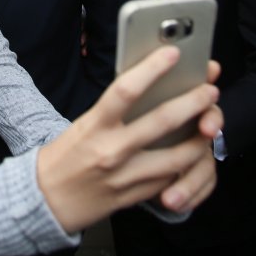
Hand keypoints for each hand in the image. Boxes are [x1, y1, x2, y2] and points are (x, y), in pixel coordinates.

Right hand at [37, 46, 221, 233]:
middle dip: (193, 102)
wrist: (45, 201)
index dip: (152, 68)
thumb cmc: (63, 157)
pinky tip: (190, 154)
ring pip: (178, 156)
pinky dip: (184, 165)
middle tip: (209, 91)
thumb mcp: (82, 126)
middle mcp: (112, 150)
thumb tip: (146, 89)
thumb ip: (112, 112)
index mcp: (94, 126)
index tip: (173, 53)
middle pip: (162, 120)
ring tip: (209, 125)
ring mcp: (125, 176)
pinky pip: (169, 179)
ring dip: (200, 139)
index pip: (125, 90)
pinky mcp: (134, 196)